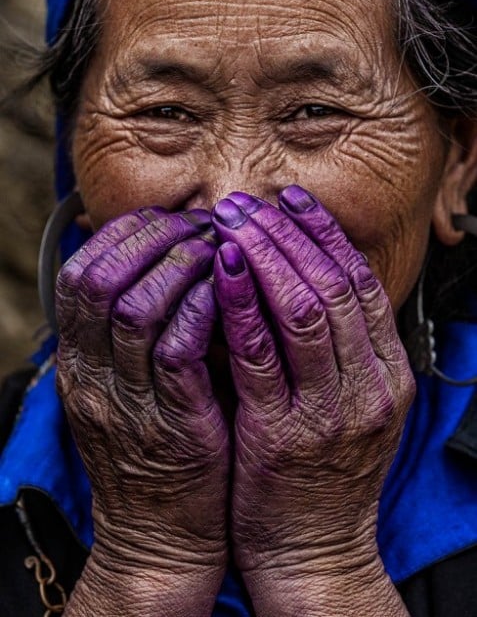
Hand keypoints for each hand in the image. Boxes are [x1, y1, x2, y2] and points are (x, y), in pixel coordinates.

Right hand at [56, 207, 228, 612]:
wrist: (160, 534)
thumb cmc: (155, 442)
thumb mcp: (125, 384)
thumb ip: (134, 329)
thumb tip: (161, 259)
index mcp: (78, 362)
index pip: (79, 276)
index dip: (123, 237)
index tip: (168, 218)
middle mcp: (91, 378)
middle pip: (101, 282)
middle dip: (152, 241)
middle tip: (201, 225)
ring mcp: (126, 403)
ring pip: (135, 309)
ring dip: (179, 268)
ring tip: (218, 249)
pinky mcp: (170, 425)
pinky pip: (178, 352)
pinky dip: (202, 311)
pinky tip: (230, 290)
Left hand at [212, 187, 414, 612]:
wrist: (315, 552)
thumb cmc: (322, 472)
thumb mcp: (348, 404)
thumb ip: (336, 348)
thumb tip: (300, 278)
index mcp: (388, 373)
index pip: (362, 284)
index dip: (326, 235)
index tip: (293, 200)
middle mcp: (370, 386)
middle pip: (336, 285)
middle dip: (291, 234)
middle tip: (251, 201)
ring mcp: (332, 411)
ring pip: (306, 309)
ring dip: (267, 257)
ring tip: (232, 222)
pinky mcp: (284, 434)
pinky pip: (262, 355)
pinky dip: (244, 306)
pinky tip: (224, 272)